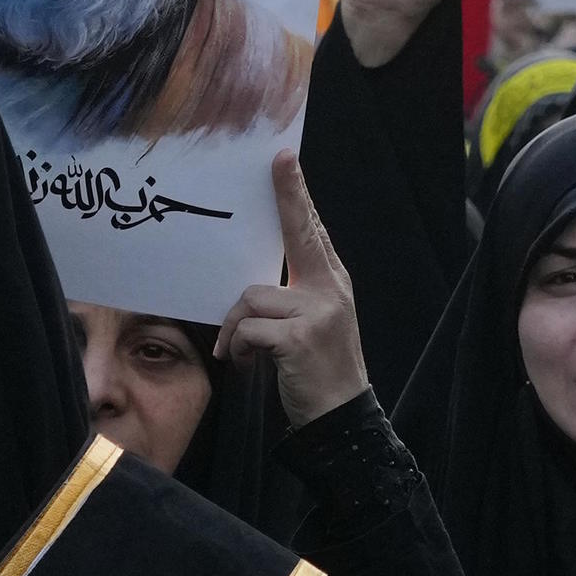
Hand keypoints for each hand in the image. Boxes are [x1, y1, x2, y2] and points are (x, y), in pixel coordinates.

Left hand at [216, 152, 368, 426]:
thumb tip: (256, 277)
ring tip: (240, 350)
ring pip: (252, 296)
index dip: (297, 194)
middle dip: (288, 197)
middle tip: (278, 163)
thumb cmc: (318, 369)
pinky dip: (239, 347)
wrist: (340, 416)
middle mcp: (330, 289)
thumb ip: (295, 293)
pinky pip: (249, 328)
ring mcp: (318, 312)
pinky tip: (246, 363)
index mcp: (332, 282)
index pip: (312, 229)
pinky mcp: (300, 338)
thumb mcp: (314, 322)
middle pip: (300, 233)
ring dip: (235, 326)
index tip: (286, 159)